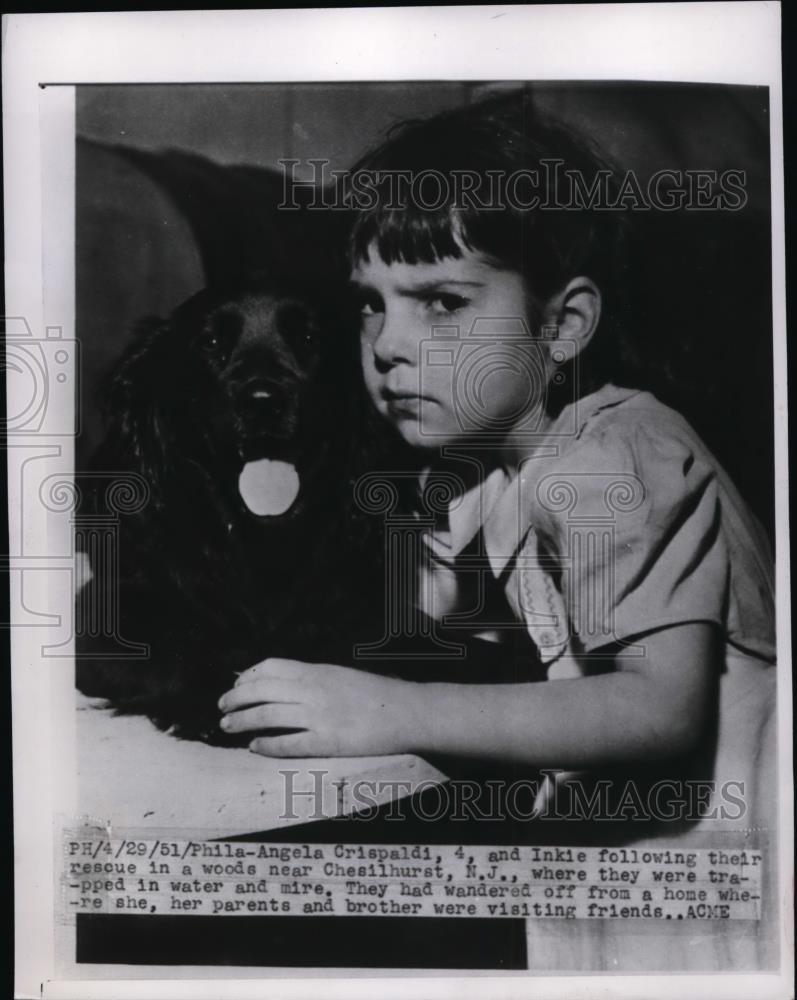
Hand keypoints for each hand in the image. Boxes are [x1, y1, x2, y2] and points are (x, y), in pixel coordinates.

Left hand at [217, 658, 422, 757]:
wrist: (408, 712)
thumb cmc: (378, 694)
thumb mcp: (342, 675)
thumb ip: (314, 679)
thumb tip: (286, 685)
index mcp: (318, 671)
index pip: (271, 667)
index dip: (248, 676)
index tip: (237, 684)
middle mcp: (313, 690)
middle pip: (261, 690)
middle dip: (236, 698)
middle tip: (222, 707)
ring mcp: (319, 716)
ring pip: (267, 716)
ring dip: (242, 721)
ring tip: (228, 726)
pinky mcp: (327, 742)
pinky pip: (287, 744)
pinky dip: (266, 745)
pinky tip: (255, 747)